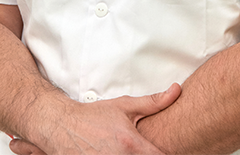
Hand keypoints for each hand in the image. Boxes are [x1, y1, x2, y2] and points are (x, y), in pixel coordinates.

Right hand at [9, 83, 180, 154]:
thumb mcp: (124, 105)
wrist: (62, 126)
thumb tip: (177, 90)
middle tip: (146, 148)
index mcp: (131, 145)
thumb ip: (154, 102)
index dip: (168, 154)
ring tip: (130, 151)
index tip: (170, 149)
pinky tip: (117, 153)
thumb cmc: (94, 116)